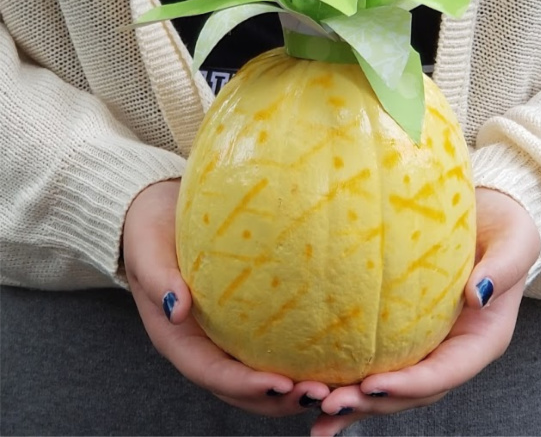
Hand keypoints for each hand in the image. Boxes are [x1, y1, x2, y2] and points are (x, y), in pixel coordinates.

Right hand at [122, 179, 330, 415]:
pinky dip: (292, 360)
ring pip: (254, 375)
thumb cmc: (151, 226)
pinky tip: (323, 355)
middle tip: (321, 394)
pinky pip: (265, 348)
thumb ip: (158, 277)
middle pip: (238, 388)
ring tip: (329, 387)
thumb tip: (177, 308)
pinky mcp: (238, 320)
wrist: (157, 206)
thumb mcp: (148, 247)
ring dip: (289, 389)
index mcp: (175, 336)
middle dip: (277, 399)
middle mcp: (199, 345)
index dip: (245, 385)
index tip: (281, 384)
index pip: (211, 373)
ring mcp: (219, 335)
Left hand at [310, 187, 540, 435]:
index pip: (445, 372)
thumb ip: (503, 268)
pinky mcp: (406, 333)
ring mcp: (429, 345)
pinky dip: (351, 380)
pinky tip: (316, 388)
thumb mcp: (515, 240)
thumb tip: (477, 295)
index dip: (409, 384)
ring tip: (315, 409)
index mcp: (482, 339)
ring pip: (392, 386)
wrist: (490, 214)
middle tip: (328, 404)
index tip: (372, 385)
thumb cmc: (505, 225)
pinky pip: (380, 361)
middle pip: (412, 391)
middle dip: (372, 402)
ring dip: (355, 403)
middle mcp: (453, 351)